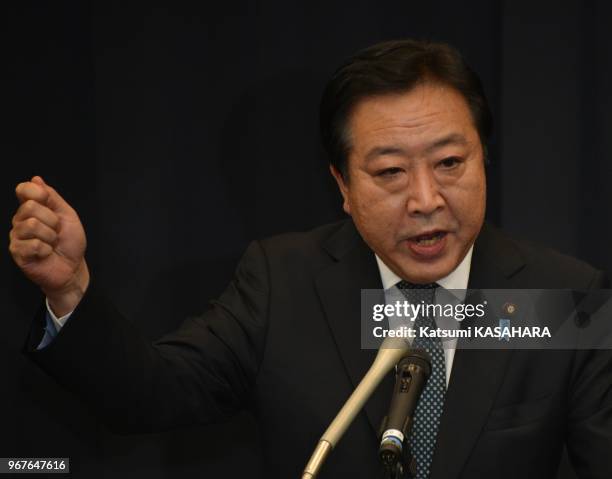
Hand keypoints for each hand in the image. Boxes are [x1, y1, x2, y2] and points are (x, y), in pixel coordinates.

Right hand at [9, 176, 88, 315]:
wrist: (73, 267)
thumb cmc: (70, 242)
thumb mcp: (67, 215)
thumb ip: (53, 197)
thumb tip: (36, 179)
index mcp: (33, 209)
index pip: (23, 189)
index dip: (37, 192)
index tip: (49, 202)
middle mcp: (21, 220)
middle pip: (30, 207)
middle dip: (52, 220)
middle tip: (56, 232)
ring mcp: (17, 236)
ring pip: (32, 225)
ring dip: (50, 236)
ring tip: (52, 243)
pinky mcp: (17, 252)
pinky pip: (33, 244)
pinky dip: (46, 249)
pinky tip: (46, 253)